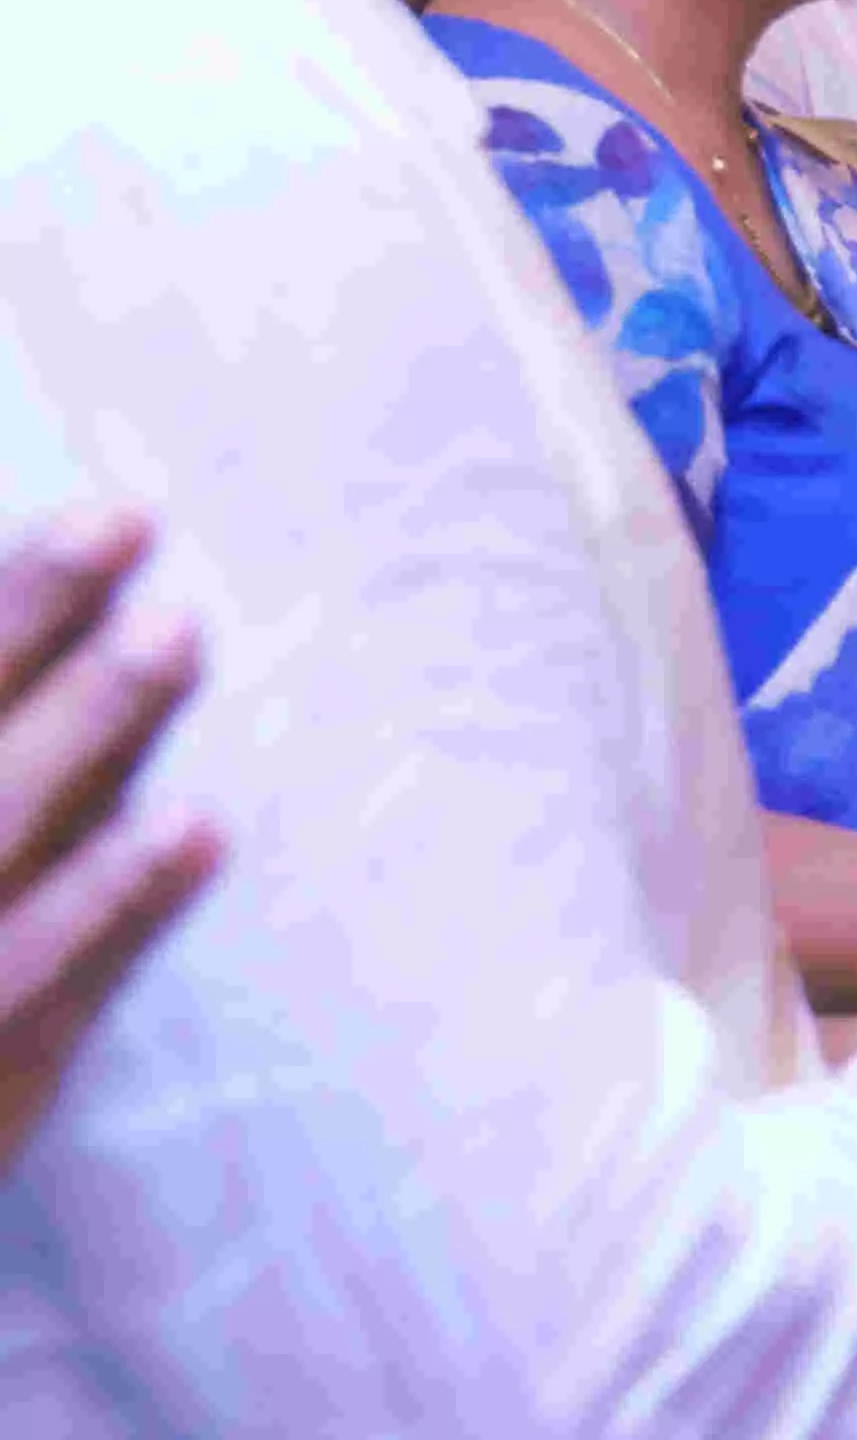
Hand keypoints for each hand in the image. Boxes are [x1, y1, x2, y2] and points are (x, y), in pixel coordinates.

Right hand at [0, 509, 221, 1173]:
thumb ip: (8, 740)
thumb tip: (65, 617)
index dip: (5, 593)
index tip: (110, 508)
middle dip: (24, 621)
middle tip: (130, 518)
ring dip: (88, 734)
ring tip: (178, 632)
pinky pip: (54, 985)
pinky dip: (120, 905)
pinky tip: (200, 824)